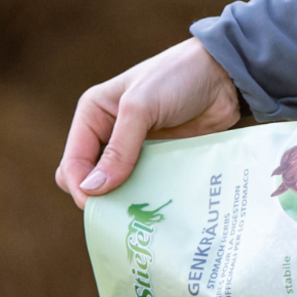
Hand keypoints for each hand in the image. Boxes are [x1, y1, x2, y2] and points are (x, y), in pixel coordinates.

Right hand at [55, 38, 241, 207]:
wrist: (223, 76)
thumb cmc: (177, 78)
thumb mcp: (141, 107)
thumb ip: (118, 148)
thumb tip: (92, 189)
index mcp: (93, 115)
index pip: (73, 162)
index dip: (80, 187)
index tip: (98, 208)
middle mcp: (109, 134)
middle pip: (90, 180)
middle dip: (100, 199)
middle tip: (119, 216)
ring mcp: (135, 150)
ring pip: (119, 188)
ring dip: (126, 203)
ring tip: (139, 219)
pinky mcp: (160, 161)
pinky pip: (147, 187)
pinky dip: (149, 199)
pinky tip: (158, 210)